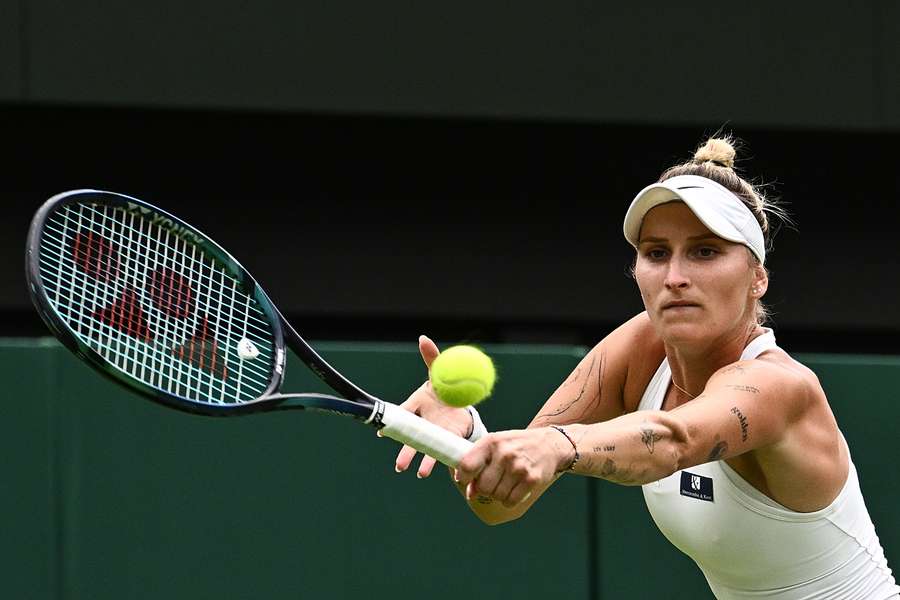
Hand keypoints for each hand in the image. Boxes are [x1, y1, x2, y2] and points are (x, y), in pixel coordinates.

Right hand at [391, 335, 473, 477]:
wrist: (461, 399)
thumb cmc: (442, 386)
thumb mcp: (440, 372)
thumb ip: (432, 358)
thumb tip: (423, 338)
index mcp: (418, 405)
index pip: (405, 415)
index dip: (393, 426)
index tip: (383, 435)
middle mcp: (422, 423)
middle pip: (412, 439)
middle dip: (406, 452)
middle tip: (400, 466)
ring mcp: (434, 433)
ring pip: (426, 450)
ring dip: (422, 462)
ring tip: (420, 474)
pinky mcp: (447, 440)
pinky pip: (443, 452)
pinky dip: (442, 462)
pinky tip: (446, 472)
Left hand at [455, 428, 569, 507]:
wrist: (548, 444)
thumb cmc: (516, 445)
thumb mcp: (495, 445)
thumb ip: (479, 464)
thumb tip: (470, 493)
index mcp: (491, 442)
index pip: (467, 465)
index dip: (463, 478)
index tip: (466, 481)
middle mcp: (504, 453)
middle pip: (483, 486)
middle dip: (484, 489)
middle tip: (492, 483)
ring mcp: (519, 467)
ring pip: (496, 496)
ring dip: (498, 495)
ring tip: (505, 483)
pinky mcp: (531, 479)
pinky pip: (510, 501)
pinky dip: (509, 500)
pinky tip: (514, 489)